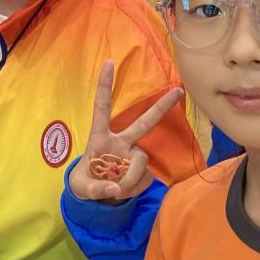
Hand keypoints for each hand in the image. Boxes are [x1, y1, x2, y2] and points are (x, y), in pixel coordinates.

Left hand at [67, 60, 183, 203]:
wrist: (97, 197)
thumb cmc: (85, 182)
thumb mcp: (81, 188)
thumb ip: (95, 190)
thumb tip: (114, 190)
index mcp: (100, 138)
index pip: (102, 108)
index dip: (104, 86)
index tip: (109, 62)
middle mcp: (121, 142)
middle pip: (144, 123)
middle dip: (161, 107)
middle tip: (178, 90)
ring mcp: (134, 155)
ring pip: (141, 163)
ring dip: (130, 180)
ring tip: (116, 191)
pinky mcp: (143, 171)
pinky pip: (145, 179)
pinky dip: (134, 189)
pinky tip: (123, 192)